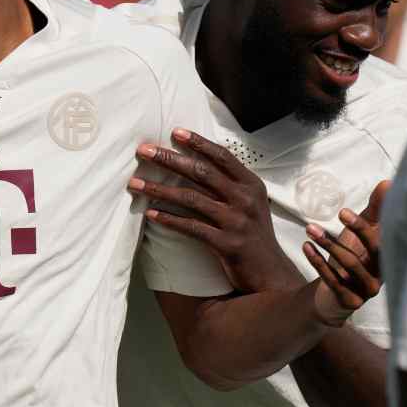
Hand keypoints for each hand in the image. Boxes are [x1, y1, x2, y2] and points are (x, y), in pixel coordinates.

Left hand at [129, 128, 301, 291]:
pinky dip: (169, 219)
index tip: (175, 132)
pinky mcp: (227, 244)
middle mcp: (245, 199)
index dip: (198, 143)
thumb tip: (200, 164)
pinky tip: (151, 214)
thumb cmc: (254, 236)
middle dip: (169, 159)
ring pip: (191, 198)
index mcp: (251, 185)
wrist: (271, 273)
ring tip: (135, 184)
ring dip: (159, 190)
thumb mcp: (251, 204)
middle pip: (201, 172)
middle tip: (144, 151)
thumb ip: (231, 185)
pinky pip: (192, 227)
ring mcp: (236, 221)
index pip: (221, 156)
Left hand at [304, 180, 388, 325]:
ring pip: (350, 264)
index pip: (383, 238)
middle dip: (355, 230)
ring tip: (309, 229)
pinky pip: (334, 280)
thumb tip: (388, 182)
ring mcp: (368, 290)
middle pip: (373, 250)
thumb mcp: (363, 232)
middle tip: (336, 212)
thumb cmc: (353, 256)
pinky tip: (306, 246)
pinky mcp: (350, 301)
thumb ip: (377, 209)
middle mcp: (383, 273)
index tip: (343, 210)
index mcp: (389, 255)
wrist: (334, 295)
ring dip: (328, 244)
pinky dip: (318, 262)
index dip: (365, 225)